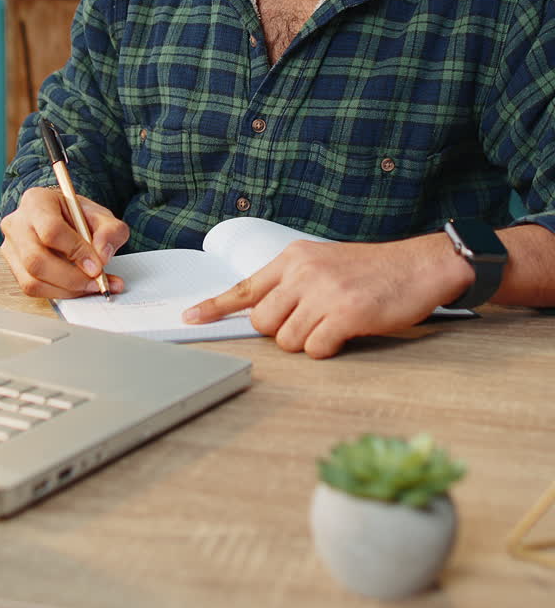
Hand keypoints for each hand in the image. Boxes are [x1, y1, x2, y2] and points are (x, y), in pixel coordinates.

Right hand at [0, 186, 127, 298]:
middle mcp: (17, 223)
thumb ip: (110, 231)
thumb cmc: (78, 215)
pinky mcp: (13, 268)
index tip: (97, 266)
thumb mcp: (101, 216)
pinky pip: (33, 289)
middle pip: (36, 259)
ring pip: (32, 280)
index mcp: (37, 201)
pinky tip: (79, 288)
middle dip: (71, 278)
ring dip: (67, 290)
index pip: (51, 230)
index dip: (75, 251)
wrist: (63, 219)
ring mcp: (11, 247)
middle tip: (97, 282)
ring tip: (93, 286)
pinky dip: (59, 293)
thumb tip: (102, 256)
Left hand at [182, 233, 473, 357]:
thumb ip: (293, 283)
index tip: (189, 317)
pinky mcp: (345, 313)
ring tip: (333, 325)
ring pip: (287, 340)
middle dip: (281, 333)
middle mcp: (303, 271)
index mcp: (294, 257)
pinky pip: (316, 349)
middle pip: (262, 323)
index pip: (245, 287)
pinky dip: (328, 350)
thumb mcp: (325, 263)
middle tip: (311, 323)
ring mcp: (323, 292)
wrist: (419, 266)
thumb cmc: (372, 271)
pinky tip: (346, 334)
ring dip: (308, 342)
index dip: (214, 306)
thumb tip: (264, 314)